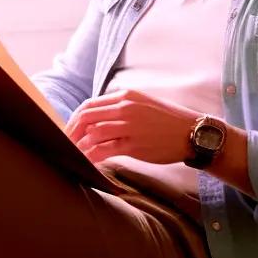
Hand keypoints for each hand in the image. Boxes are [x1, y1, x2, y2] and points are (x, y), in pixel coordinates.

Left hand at [65, 89, 197, 165]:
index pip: (90, 105)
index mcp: (125, 96)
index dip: (75, 118)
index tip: (70, 129)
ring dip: (80, 145)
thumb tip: (98, 118)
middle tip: (65, 143)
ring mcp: (129, 126)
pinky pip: (105, 150)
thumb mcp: (142, 104)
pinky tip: (87, 161)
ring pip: (93, 133)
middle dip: (71, 131)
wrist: (192, 132)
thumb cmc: (167, 120)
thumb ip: (121, 107)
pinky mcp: (134, 145)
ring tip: (74, 154)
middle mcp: (125, 108)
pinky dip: (92, 156)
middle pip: (86, 117)